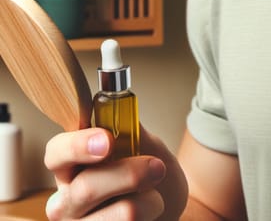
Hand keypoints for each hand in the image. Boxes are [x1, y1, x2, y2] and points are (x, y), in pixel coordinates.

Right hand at [44, 125, 187, 219]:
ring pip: (119, 213)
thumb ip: (130, 129)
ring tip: (156, 196)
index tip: (107, 141)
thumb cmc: (152, 174)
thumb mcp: (147, 145)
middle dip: (131, 174)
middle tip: (157, 167)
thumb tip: (119, 105)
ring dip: (150, 200)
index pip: (56, 152)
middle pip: (86, 188)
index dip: (77, 146)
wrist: (168, 205)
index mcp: (73, 165)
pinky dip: (151, 215)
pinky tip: (150, 215)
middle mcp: (65, 199)